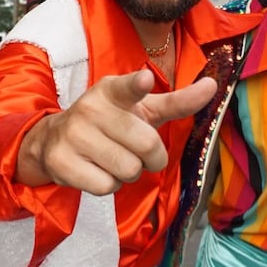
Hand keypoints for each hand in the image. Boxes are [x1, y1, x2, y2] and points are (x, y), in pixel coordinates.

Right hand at [17, 69, 216, 194]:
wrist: (53, 140)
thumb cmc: (109, 123)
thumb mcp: (141, 109)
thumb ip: (177, 101)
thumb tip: (213, 86)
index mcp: (112, 90)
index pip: (127, 87)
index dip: (138, 85)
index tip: (145, 80)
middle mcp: (91, 108)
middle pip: (146, 145)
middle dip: (151, 158)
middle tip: (136, 152)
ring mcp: (74, 135)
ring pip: (128, 170)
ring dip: (128, 173)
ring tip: (112, 159)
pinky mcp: (63, 162)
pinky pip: (106, 186)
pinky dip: (109, 185)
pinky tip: (96, 170)